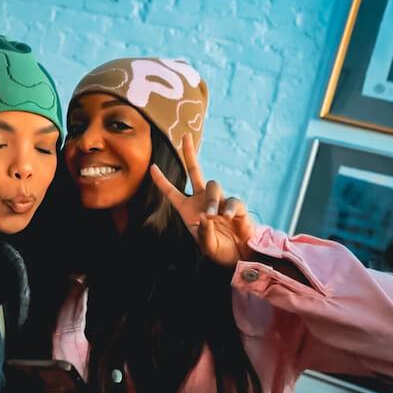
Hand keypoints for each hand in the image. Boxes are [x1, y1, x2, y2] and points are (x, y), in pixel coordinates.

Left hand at [149, 133, 254, 266]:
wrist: (241, 256)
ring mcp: (219, 200)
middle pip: (195, 171)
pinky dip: (229, 208)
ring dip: (211, 200)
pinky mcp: (236, 206)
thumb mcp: (206, 246)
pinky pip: (232, 201)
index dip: (161, 180)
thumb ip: (203, 233)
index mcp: (188, 209)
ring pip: (213, 186)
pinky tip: (227, 217)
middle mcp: (202, 200)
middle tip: (185, 136)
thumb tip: (205, 216)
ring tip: (212, 217)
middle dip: (190, 153)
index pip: (172, 191)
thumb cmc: (220, 250)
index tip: (151, 167)